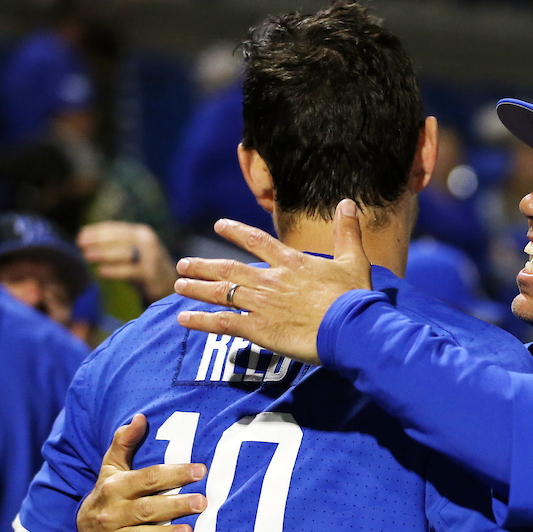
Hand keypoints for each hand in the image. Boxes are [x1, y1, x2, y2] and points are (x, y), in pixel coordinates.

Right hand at [76, 414, 206, 531]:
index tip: (201, 470)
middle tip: (202, 503)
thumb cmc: (109, 493)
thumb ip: (124, 442)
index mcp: (116, 487)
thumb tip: (140, 417)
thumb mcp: (111, 467)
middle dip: (175, 505)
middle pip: (148, 508)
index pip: (148, 478)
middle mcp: (112, 513)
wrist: (79, 529)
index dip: (175, 473)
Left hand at [78, 221, 177, 302]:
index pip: (117, 229)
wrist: (171, 287)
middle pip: (119, 239)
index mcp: (142, 233)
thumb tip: (86, 239)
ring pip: (124, 253)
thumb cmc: (145, 268)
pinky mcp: (151, 275)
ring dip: (103, 254)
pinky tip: (100, 272)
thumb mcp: (134, 250)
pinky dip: (114, 271)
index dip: (97, 231)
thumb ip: (117, 244)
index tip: (80, 235)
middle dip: (98, 240)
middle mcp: (149, 242)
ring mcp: (151, 258)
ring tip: (87, 256)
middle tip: (80, 244)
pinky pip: (129, 271)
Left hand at [174, 199, 372, 363]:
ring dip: (197, 288)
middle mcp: (270, 280)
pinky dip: (201, 321)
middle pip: (229, 269)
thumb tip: (346, 202)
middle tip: (183, 264)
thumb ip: (347, 231)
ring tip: (178, 286)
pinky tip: (183, 319)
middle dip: (204, 266)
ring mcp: (261, 304)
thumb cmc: (354, 297)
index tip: (218, 226)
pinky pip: (222, 322)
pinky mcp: (258, 329)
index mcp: (291, 262)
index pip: (257, 241)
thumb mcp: (354, 260)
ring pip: (220, 292)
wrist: (349, 327)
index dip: (236, 232)